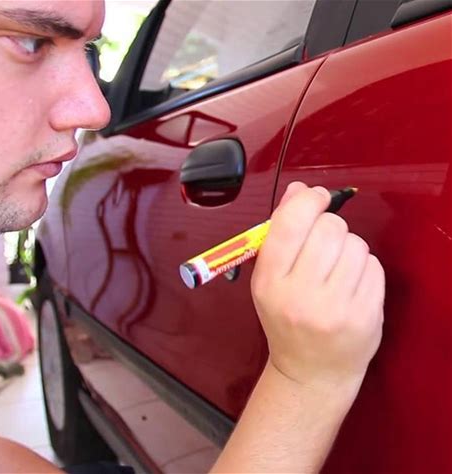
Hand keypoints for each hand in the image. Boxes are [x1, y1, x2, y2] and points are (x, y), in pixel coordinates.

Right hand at [251, 182, 384, 390]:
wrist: (311, 371)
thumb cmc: (287, 319)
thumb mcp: (269, 279)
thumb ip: (280, 231)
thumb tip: (299, 190)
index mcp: (268, 281)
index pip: (291, 222)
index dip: (308, 199)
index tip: (316, 197)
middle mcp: (298, 294)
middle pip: (329, 227)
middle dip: (329, 227)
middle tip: (322, 247)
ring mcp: (334, 307)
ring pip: (355, 243)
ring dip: (348, 248)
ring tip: (336, 271)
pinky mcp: (364, 315)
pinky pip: (374, 265)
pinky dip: (365, 268)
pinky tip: (351, 286)